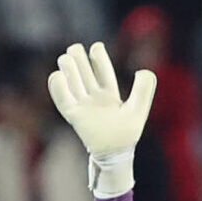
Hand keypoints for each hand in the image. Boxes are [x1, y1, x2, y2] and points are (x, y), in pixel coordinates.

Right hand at [48, 41, 156, 159]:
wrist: (115, 154)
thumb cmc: (127, 134)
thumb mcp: (139, 108)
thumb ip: (144, 89)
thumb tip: (144, 71)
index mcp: (109, 95)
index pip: (102, 71)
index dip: (98, 58)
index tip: (96, 46)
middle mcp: (94, 98)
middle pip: (84, 73)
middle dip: (78, 59)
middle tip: (75, 48)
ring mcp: (83, 106)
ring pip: (72, 82)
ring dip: (68, 69)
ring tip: (66, 58)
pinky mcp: (74, 115)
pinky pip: (62, 99)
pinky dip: (58, 87)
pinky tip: (57, 75)